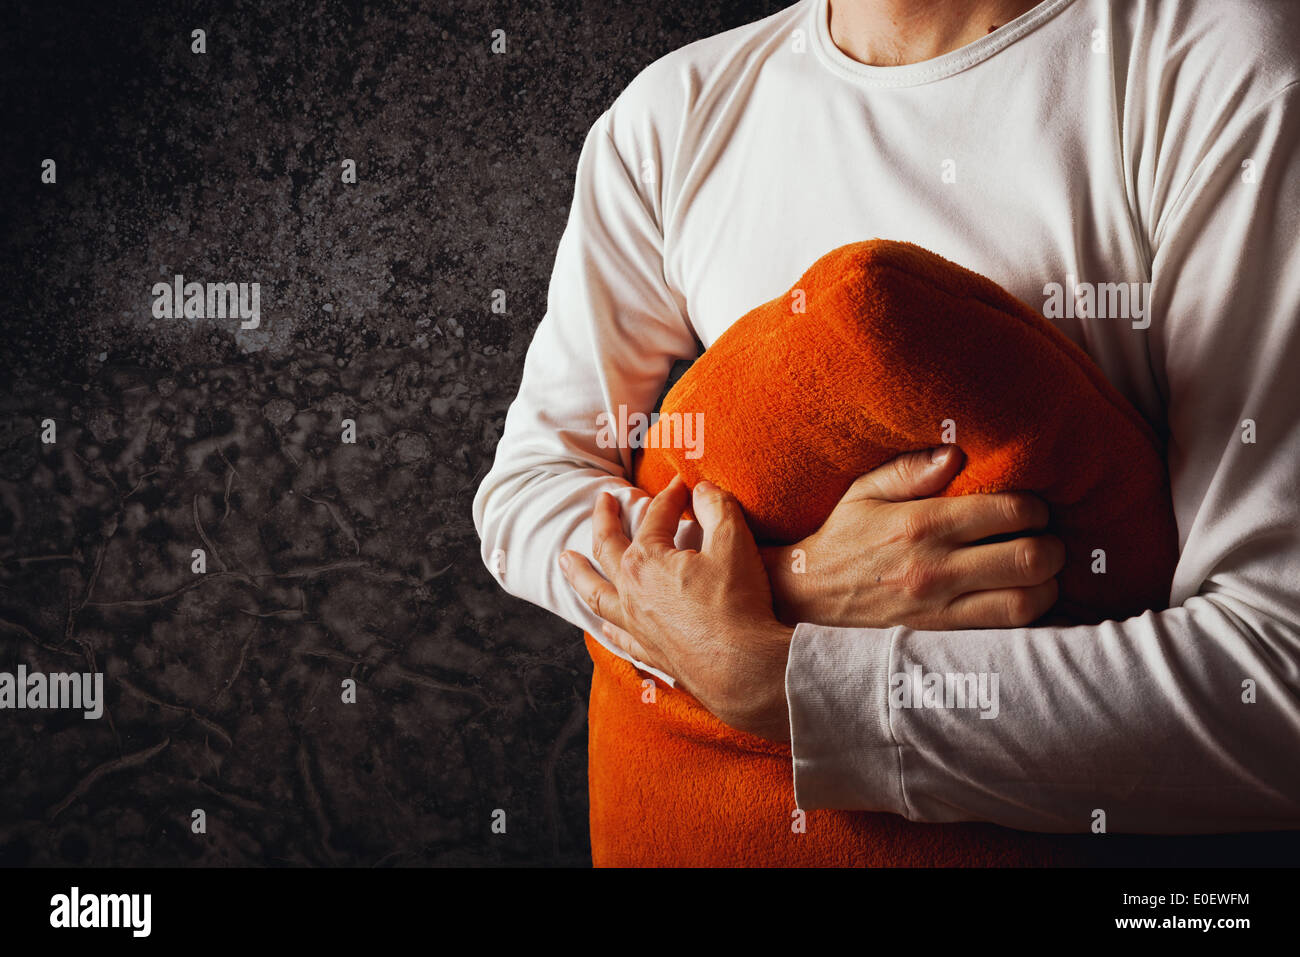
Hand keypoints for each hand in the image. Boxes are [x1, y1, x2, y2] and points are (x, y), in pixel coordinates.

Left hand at [559, 476, 793, 742]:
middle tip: (602, 501)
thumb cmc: (737, 603)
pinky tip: (604, 623)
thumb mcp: (734, 543)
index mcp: (646, 560)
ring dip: (579, 573)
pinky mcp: (649, 652)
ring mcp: (635, 624)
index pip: (656, 517)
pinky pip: (618, 635)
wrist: (741, 669)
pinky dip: (607, 625)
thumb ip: (717, 508)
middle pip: (608, 548)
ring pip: (596, 594)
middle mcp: (630, 591)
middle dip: (605, 520)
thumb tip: (703, 489)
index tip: (684, 485)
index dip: (672, 497)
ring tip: (566, 560)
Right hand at [761, 446, 1064, 629]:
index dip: (1036, 507)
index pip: (1011, 512)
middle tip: (1043, 539)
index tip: (1030, 508)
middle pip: (1032, 558)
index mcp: (922, 524)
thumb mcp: (863, 492)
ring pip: (1029, 601)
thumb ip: (910, 469)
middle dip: (1052, 545)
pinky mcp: (942, 637)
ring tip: (1036, 572)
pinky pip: (1005, 630)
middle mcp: (936, 568)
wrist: (806, 597)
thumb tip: (956, 454)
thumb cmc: (841, 538)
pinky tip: (1019, 598)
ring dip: (1047, 584)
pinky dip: (1026, 614)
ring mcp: (941, 609)